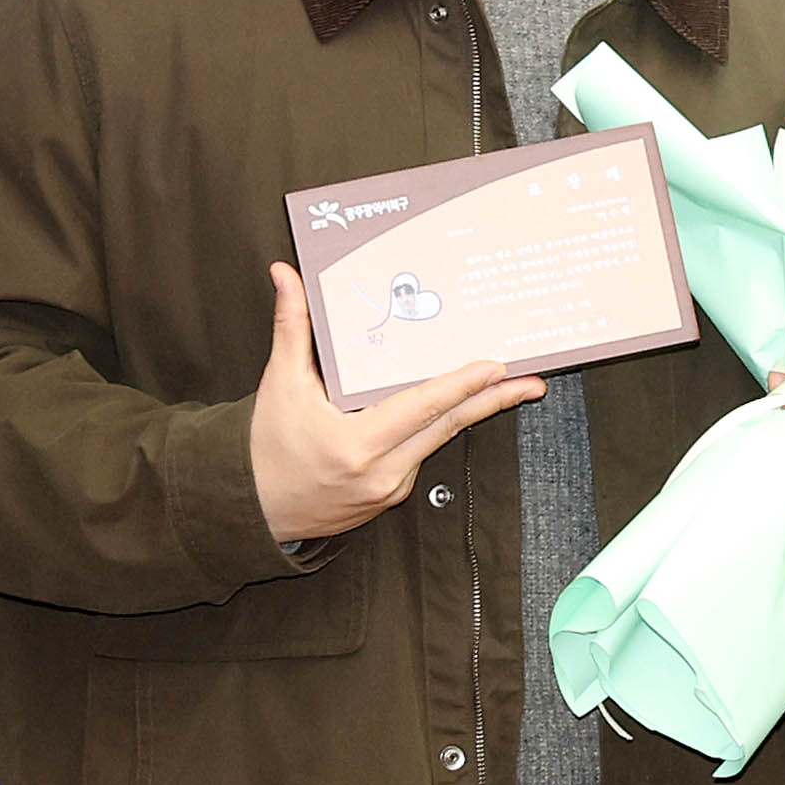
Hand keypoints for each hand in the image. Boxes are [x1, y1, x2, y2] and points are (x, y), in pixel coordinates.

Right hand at [251, 264, 545, 545]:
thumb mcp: (280, 384)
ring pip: (438, 442)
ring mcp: (390, 490)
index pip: (423, 407)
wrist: (251, 509)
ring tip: (509, 388)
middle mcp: (381, 472)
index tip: (497, 368)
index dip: (463, 385)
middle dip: (494, 401)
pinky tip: (455, 409)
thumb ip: (291, 327)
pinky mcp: (391, 498)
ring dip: (471, 414)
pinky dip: (436, 431)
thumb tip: (285, 274)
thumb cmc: (264, 447)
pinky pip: (420, 456)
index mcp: (357, 444)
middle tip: (532, 381)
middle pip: (447, 427)